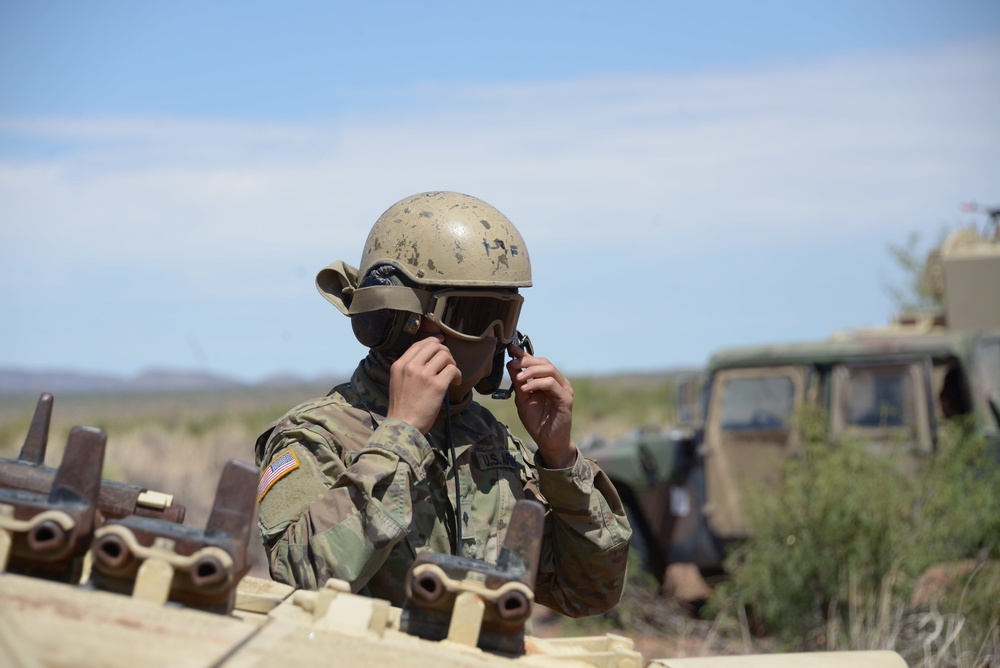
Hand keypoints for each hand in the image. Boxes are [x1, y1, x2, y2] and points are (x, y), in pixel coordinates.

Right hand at [387, 335, 461, 433]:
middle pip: (434, 346)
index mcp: (400, 364)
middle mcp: (411, 366)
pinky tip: (456, 382)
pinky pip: (452, 370)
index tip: (441, 345)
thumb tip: (428, 356)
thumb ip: (409, 367)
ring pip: (445, 355)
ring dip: (452, 363)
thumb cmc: (402, 406)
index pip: (419, 344)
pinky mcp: (437, 386)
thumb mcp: (398, 381)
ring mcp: (424, 375)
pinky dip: (457, 374)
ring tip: (451, 374)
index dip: (433, 341)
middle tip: (448, 363)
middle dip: (444, 352)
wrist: (403, 425)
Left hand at [507, 342, 576, 468]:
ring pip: (549, 370)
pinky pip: (552, 384)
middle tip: (512, 363)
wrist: (549, 442)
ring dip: (531, 371)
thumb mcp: (523, 400)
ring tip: (519, 377)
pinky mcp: (566, 398)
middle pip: (544, 362)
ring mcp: (564, 389)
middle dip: (526, 360)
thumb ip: (519, 383)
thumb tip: (511, 364)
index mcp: (548, 380)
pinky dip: (537, 383)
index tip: (510, 348)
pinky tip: (526, 388)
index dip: (524, 354)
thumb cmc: (537, 421)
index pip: (537, 362)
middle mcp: (558, 382)